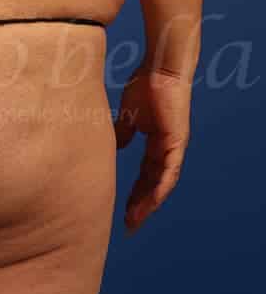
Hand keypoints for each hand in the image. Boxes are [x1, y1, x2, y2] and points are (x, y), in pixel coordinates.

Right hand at [114, 68, 191, 233]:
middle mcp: (167, 150)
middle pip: (153, 185)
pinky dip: (161, 187)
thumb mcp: (128, 114)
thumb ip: (123, 132)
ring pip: (163, 183)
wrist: (159, 67)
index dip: (135, 194)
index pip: (145, 176)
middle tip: (128, 225)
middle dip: (141, 206)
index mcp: (155, 144)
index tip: (124, 212)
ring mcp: (174, 147)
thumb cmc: (146, 84)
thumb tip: (116, 146)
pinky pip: (170, 170)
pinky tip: (152, 201)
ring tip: (136, 219)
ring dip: (149, 203)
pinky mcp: (177, 141)